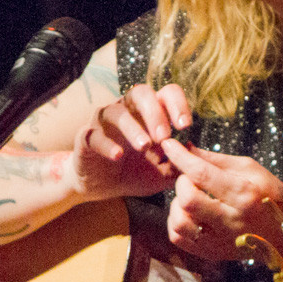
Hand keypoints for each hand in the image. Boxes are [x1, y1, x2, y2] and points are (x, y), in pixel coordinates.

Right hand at [69, 82, 193, 201]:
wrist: (102, 188)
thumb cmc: (135, 172)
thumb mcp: (163, 173)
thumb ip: (179, 165)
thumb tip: (196, 158)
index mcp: (149, 112)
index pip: (166, 94)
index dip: (178, 104)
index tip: (186, 126)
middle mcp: (127, 109)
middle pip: (141, 93)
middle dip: (155, 112)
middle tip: (164, 136)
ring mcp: (104, 122)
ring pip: (116, 112)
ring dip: (133, 127)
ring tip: (144, 146)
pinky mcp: (86, 138)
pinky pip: (94, 135)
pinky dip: (107, 144)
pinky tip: (118, 156)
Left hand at [159, 140, 282, 264]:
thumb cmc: (272, 198)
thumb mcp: (252, 171)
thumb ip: (217, 160)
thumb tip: (188, 149)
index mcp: (245, 195)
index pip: (202, 174)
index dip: (181, 157)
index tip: (169, 145)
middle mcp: (232, 220)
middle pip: (188, 199)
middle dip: (181, 182)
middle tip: (190, 178)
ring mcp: (220, 241)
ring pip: (179, 221)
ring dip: (177, 205)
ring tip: (190, 198)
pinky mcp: (212, 254)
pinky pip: (178, 238)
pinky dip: (176, 222)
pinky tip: (188, 214)